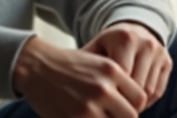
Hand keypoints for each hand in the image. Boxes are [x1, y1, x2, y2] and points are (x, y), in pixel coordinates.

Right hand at [12, 36, 146, 117]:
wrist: (36, 66)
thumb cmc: (68, 66)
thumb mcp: (97, 63)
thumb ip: (117, 82)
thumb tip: (138, 105)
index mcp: (112, 70)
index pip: (140, 98)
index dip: (134, 106)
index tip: (122, 108)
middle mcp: (103, 87)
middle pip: (131, 115)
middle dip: (123, 117)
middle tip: (110, 114)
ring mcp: (88, 105)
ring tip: (97, 114)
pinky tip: (84, 115)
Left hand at [81, 22, 172, 110]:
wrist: (129, 30)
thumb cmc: (106, 46)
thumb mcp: (93, 51)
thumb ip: (85, 67)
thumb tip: (77, 94)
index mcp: (125, 38)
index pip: (121, 77)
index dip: (111, 94)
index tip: (101, 103)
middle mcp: (146, 42)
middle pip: (136, 86)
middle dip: (123, 101)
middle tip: (111, 109)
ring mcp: (159, 52)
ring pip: (148, 91)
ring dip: (135, 103)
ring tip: (120, 105)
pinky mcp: (167, 61)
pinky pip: (158, 91)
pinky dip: (147, 101)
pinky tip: (132, 100)